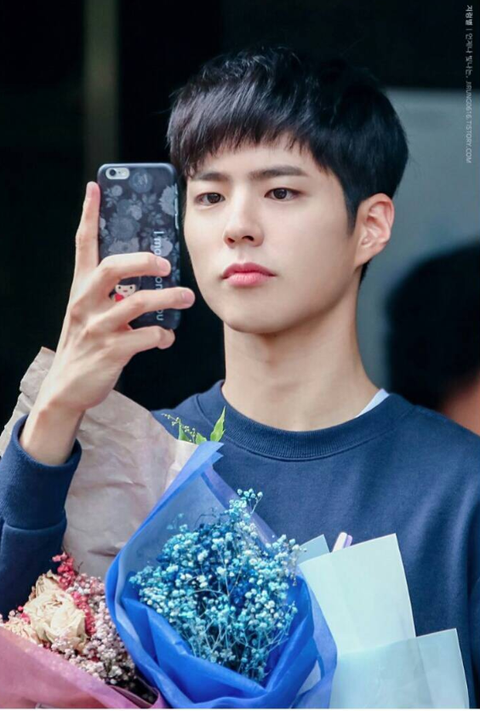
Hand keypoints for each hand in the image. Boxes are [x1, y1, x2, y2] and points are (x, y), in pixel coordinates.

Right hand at [36, 181, 194, 415]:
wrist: (67, 389)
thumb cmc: (86, 344)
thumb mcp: (89, 312)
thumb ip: (110, 292)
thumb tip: (148, 272)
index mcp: (81, 288)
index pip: (83, 244)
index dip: (88, 214)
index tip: (95, 187)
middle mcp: (85, 303)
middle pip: (113, 268)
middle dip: (142, 260)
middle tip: (165, 263)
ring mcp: (97, 328)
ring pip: (137, 303)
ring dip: (168, 298)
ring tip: (187, 298)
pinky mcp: (110, 352)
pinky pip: (146, 337)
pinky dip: (163, 336)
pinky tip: (167, 338)